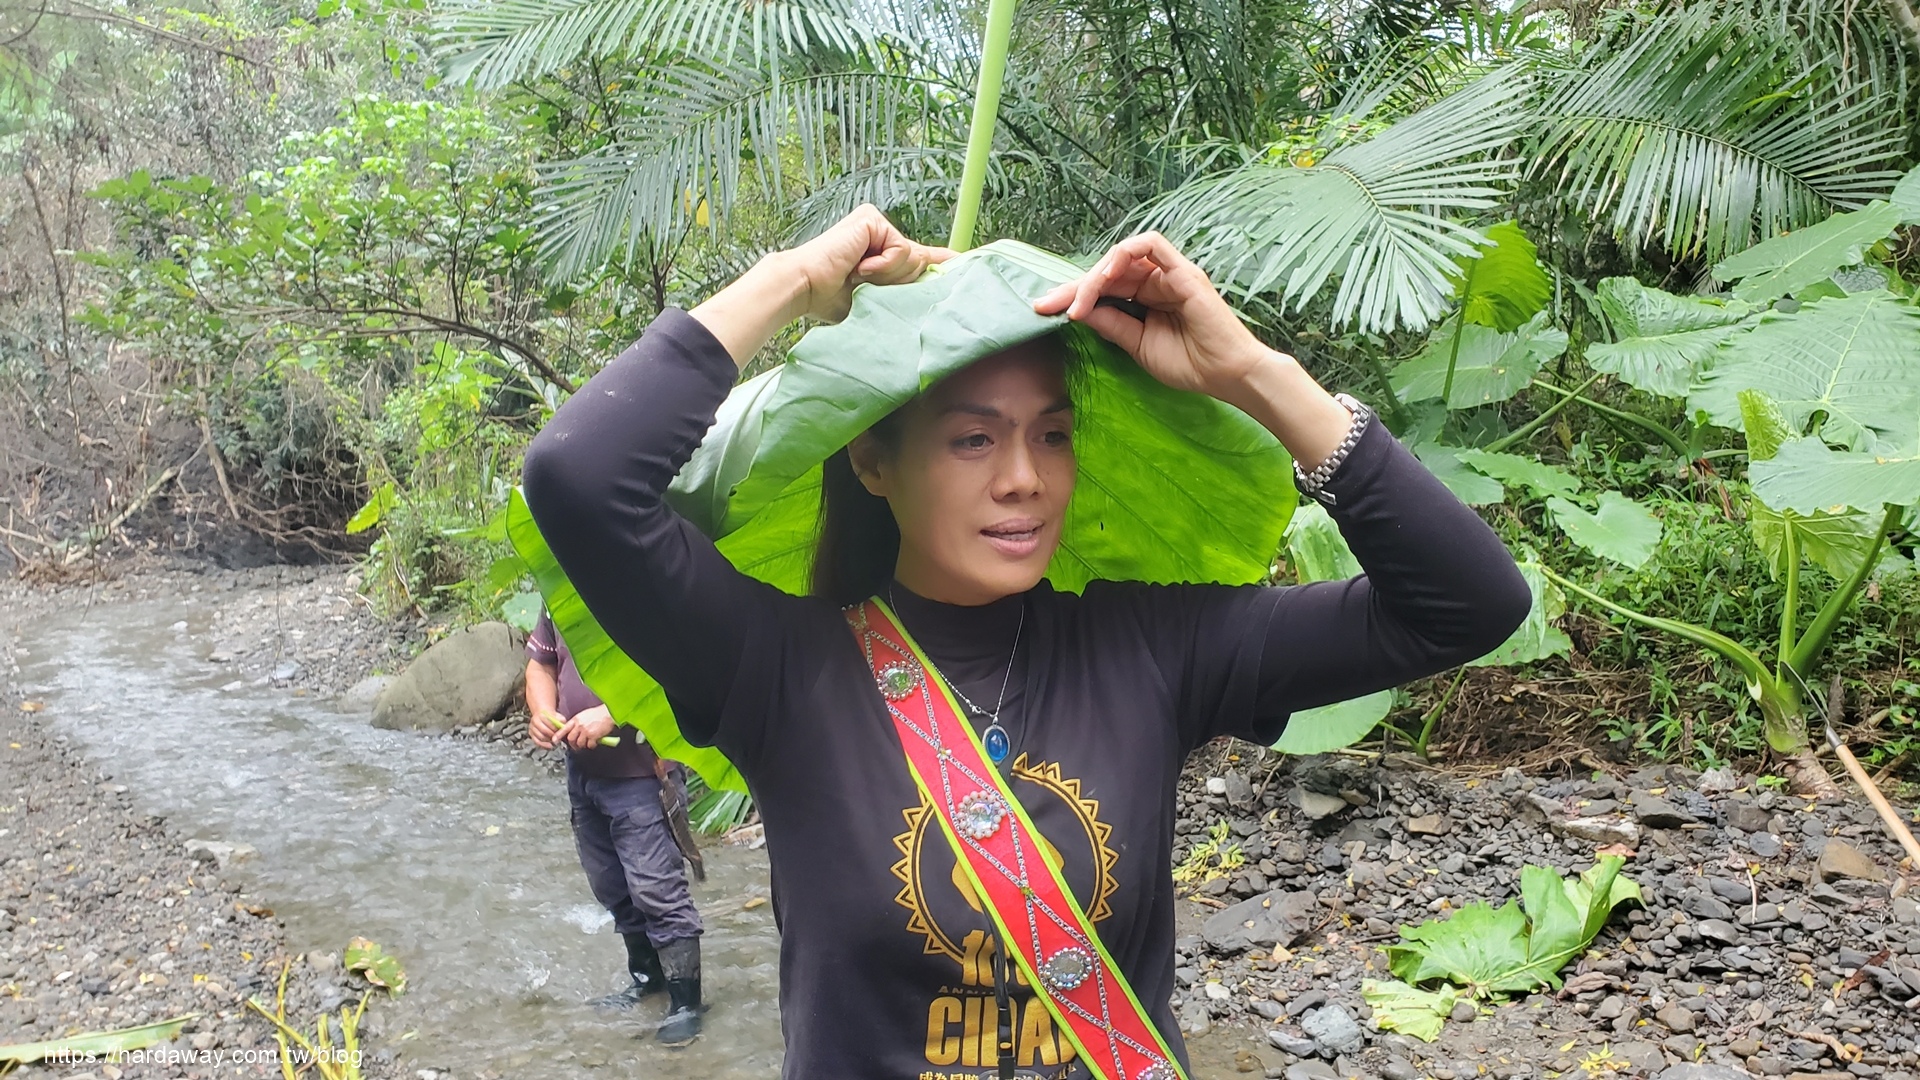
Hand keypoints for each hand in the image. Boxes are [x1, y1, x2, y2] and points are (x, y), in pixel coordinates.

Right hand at [528, 708, 562, 749]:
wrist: (543, 717)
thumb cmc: (551, 717)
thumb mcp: (557, 716)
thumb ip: (561, 719)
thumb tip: (562, 725)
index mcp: (541, 715)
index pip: (549, 723)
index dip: (555, 728)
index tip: (560, 732)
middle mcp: (535, 721)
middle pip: (544, 730)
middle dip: (552, 735)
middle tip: (558, 738)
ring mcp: (532, 728)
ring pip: (540, 737)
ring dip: (548, 740)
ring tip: (555, 741)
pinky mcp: (531, 734)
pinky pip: (537, 742)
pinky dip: (544, 745)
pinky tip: (550, 746)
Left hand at [563, 705, 615, 749]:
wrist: (608, 713)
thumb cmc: (598, 713)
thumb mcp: (584, 715)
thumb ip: (577, 722)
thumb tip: (574, 730)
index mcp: (576, 719)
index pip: (564, 728)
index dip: (558, 735)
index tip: (554, 740)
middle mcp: (579, 725)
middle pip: (570, 738)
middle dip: (573, 744)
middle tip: (577, 746)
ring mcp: (585, 731)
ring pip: (579, 743)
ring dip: (583, 745)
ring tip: (588, 742)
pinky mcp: (593, 735)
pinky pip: (589, 745)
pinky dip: (592, 745)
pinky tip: (595, 741)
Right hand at [781, 205, 953, 323]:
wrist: (806, 288)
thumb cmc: (832, 298)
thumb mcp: (875, 298)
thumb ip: (901, 291)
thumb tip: (931, 293)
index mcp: (879, 252)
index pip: (918, 256)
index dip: (941, 261)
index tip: (964, 262)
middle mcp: (878, 233)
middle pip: (918, 261)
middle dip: (901, 280)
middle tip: (866, 283)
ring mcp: (875, 223)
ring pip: (910, 256)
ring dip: (889, 275)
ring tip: (859, 276)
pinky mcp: (871, 219)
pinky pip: (899, 249)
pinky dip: (884, 265)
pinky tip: (859, 267)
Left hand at [1033, 232, 1275, 399]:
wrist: (1226, 376)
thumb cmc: (1190, 364)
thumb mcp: (1137, 344)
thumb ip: (1110, 323)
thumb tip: (1076, 309)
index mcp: (1145, 299)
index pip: (1103, 288)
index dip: (1072, 295)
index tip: (1042, 308)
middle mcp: (1156, 281)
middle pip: (1107, 270)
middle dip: (1074, 286)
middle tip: (1049, 304)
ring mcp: (1170, 274)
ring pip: (1123, 256)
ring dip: (1096, 274)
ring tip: (1081, 299)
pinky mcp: (1184, 272)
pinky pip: (1152, 245)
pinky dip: (1125, 253)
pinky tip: (1107, 273)